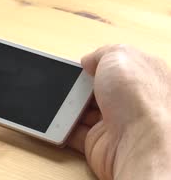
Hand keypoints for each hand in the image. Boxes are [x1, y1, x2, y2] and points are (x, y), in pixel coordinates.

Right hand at [68, 45, 170, 179]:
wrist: (141, 146)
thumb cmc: (140, 100)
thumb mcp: (119, 56)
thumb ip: (102, 53)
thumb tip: (89, 61)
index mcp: (143, 76)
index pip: (118, 66)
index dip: (98, 64)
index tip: (81, 65)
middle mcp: (133, 101)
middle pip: (98, 89)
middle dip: (78, 86)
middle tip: (65, 83)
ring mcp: (117, 124)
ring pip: (84, 111)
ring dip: (68, 107)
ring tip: (57, 101)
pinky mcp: (102, 144)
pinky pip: (76, 134)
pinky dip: (63, 129)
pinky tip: (56, 121)